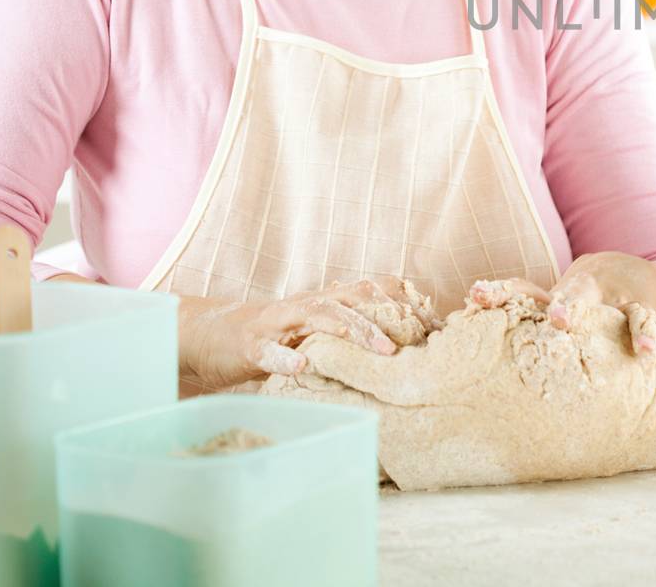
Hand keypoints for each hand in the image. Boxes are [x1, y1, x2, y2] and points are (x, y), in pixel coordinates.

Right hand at [179, 277, 423, 390]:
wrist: (215, 334)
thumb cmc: (279, 337)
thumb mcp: (321, 329)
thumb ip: (357, 329)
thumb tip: (409, 342)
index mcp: (330, 300)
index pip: (377, 290)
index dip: (410, 304)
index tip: (440, 327)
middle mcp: (310, 304)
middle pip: (358, 298)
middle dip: (394, 315)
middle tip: (424, 338)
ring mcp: (280, 322)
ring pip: (322, 316)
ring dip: (356, 331)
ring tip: (384, 350)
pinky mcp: (251, 345)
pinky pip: (269, 351)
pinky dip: (286, 358)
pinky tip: (302, 366)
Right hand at [469, 253, 655, 352]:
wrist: (623, 273)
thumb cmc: (638, 316)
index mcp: (630, 302)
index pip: (640, 318)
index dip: (644, 336)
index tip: (649, 356)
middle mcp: (595, 291)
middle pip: (584, 293)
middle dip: (571, 305)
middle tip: (561, 320)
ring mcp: (564, 291)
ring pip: (539, 287)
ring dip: (511, 293)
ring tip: (483, 297)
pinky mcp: (542, 295)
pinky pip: (516, 294)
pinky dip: (496, 295)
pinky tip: (471, 300)